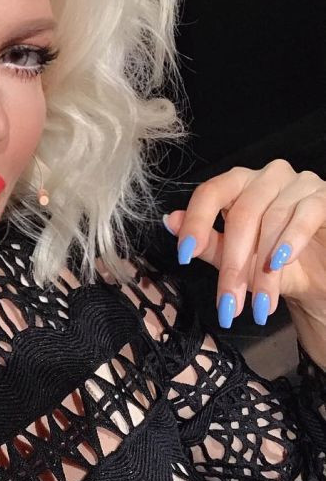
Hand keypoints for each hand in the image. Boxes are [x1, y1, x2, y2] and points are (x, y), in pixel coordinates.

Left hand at [163, 159, 325, 328]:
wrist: (320, 278)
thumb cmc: (276, 265)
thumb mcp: (237, 258)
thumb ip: (207, 241)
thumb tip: (170, 221)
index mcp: (238, 184)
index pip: (210, 192)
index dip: (196, 223)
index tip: (184, 255)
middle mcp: (267, 177)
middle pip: (241, 215)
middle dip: (232, 265)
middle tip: (228, 303)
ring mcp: (299, 183)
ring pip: (271, 221)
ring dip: (263, 268)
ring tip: (260, 303)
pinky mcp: (324, 197)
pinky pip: (304, 214)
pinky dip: (290, 240)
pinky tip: (280, 263)